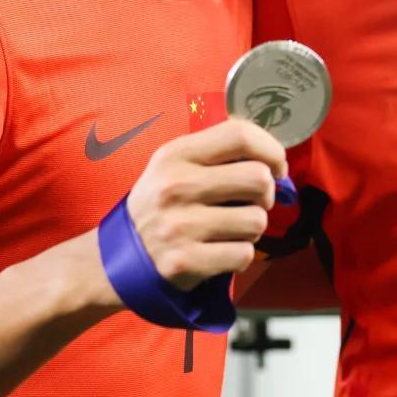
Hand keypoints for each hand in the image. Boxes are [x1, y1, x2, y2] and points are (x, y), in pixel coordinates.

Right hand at [126, 119, 287, 290]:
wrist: (120, 256)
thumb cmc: (163, 204)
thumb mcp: (176, 165)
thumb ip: (220, 153)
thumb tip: (275, 159)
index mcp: (176, 155)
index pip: (241, 135)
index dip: (272, 150)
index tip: (276, 167)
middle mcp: (175, 186)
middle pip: (258, 178)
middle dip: (266, 194)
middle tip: (251, 202)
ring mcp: (179, 226)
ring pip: (257, 221)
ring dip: (252, 228)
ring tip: (229, 229)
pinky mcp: (185, 261)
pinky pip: (244, 254)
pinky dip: (239, 255)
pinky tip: (219, 251)